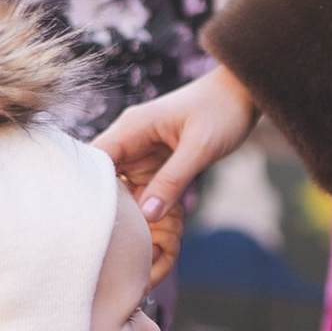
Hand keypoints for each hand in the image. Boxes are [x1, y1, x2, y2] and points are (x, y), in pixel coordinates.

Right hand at [93, 66, 256, 282]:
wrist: (242, 94)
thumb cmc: (222, 111)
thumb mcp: (199, 148)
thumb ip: (172, 180)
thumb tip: (147, 215)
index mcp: (132, 127)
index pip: (94, 160)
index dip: (89, 189)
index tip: (95, 220)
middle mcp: (130, 140)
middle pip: (103, 179)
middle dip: (109, 206)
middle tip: (117, 236)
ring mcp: (142, 153)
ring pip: (121, 188)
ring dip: (128, 210)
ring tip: (136, 235)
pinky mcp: (155, 164)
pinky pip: (140, 190)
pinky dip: (145, 207)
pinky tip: (152, 226)